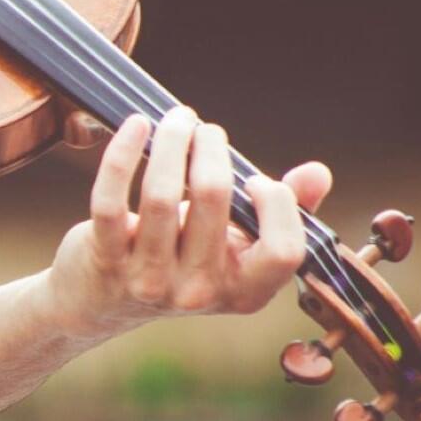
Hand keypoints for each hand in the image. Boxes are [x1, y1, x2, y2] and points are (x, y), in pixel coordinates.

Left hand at [45, 106, 333, 339]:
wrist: (102, 301)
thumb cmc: (180, 259)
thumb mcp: (235, 244)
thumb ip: (282, 211)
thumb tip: (318, 173)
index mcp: (244, 292)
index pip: (284, 250)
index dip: (278, 206)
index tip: (255, 179)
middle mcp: (198, 291)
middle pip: (215, 200)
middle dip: (211, 149)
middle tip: (203, 129)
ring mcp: (150, 280)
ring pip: (162, 195)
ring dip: (171, 142)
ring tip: (176, 119)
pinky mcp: (105, 261)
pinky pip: (110, 200)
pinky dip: (122, 155)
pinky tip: (136, 126)